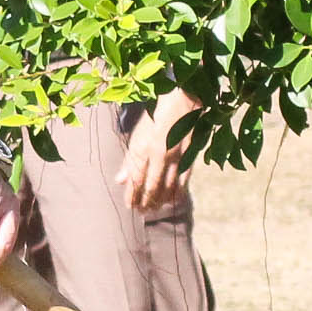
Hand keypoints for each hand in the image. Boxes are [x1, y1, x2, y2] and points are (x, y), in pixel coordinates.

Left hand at [116, 91, 197, 211]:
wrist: (184, 98)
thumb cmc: (158, 114)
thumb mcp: (139, 134)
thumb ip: (130, 159)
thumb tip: (120, 180)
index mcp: (145, 147)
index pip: (137, 180)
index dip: (133, 195)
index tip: (130, 206)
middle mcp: (161, 154)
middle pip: (152, 186)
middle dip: (146, 202)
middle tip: (141, 212)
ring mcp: (178, 156)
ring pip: (168, 186)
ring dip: (160, 200)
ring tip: (154, 209)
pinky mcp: (191, 155)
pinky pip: (184, 179)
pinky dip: (178, 192)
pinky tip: (174, 200)